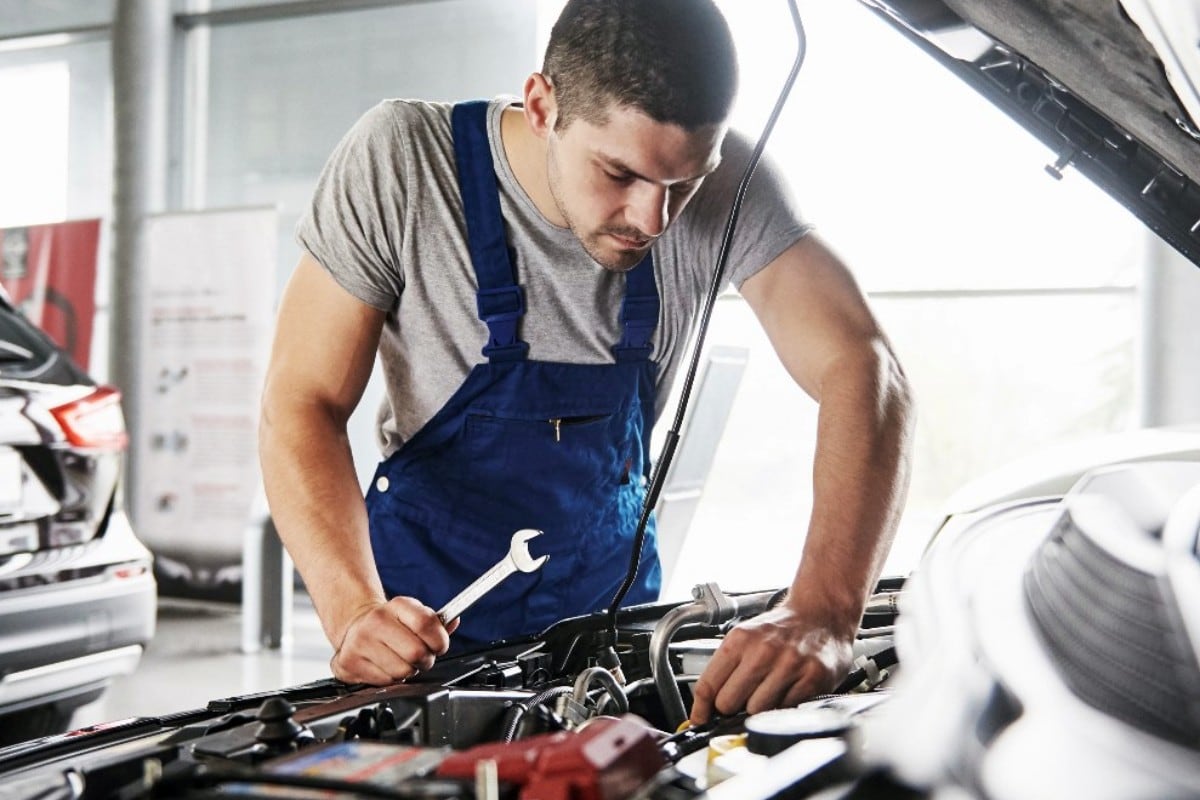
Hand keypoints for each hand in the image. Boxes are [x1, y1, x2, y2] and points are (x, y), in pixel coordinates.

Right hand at [329, 596, 458, 683]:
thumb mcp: (413, 615)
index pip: (426, 624)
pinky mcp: (349, 663)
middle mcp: (376, 621)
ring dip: (408, 671)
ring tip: (400, 661)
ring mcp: (360, 642)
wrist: (356, 626)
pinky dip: (390, 679)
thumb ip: (436, 622)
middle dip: (425, 660)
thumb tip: (454, 622)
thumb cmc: (391, 624)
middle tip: (420, 657)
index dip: (440, 640)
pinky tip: (384, 666)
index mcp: (397, 605)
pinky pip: (385, 682)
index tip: (440, 646)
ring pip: (402, 672)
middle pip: (416, 653)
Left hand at [688, 604, 853, 725]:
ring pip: (756, 711)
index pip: (708, 684)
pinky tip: (787, 691)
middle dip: (731, 708)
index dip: (700, 708)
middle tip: (741, 700)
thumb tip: (707, 705)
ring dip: (759, 709)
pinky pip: (785, 710)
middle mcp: (763, 651)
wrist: (821, 614)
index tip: (699, 719)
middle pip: (728, 703)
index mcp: (740, 639)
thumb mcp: (746, 636)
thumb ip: (727, 667)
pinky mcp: (812, 678)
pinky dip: (782, 708)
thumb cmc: (782, 629)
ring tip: (768, 692)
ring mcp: (789, 665)